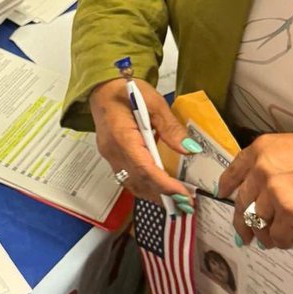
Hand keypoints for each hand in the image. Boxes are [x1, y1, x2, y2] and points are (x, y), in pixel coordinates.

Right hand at [89, 78, 193, 205]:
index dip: (164, 184)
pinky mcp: (113, 158)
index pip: (144, 168)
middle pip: (138, 181)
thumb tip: (189, 149)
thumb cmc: (126, 90)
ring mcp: (110, 157)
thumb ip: (170, 127)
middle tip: (187, 205)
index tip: (183, 194)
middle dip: (163, 196)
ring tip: (177, 203)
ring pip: (132, 184)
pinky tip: (161, 192)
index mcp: (121, 136)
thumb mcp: (153, 102)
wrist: (102, 88)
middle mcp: (113, 151)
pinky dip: (146, 188)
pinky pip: (128, 179)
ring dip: (155, 196)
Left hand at [218, 131, 292, 249]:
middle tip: (244, 235)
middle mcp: (262, 170)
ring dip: (263, 235)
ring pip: (257, 222)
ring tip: (269, 241)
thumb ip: (270, 163)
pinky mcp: (289, 213)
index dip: (226, 188)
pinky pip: (278, 234)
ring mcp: (274, 192)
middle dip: (241, 222)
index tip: (223, 197)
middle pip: (241, 203)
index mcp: (260, 150)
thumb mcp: (291, 146)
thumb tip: (258, 188)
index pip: (233, 172)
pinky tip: (287, 241)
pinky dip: (281, 241)